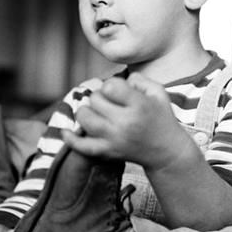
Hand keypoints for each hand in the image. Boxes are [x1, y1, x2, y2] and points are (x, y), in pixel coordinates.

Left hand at [62, 73, 190, 169]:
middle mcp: (125, 123)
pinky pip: (83, 147)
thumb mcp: (158, 92)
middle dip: (99, 96)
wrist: (166, 151)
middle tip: (109, 102)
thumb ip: (139, 78)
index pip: (110, 86)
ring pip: (85, 118)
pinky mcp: (108, 152)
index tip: (118, 91)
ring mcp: (114, 139)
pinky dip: (71, 139)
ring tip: (96, 112)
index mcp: (139, 106)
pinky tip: (65, 131)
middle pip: (95, 100)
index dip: (111, 84)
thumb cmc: (161, 117)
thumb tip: (119, 80)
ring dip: (86, 111)